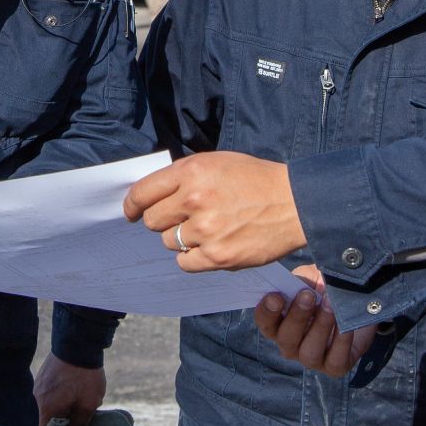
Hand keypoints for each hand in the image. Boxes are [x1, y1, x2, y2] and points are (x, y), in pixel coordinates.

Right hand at [33, 355, 104, 425]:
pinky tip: (75, 385)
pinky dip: (61, 393)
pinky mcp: (44, 373)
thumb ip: (79, 424)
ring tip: (81, 396)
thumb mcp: (88, 403)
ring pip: (51, 403)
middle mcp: (39, 396)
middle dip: (64, 419)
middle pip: (49, 417)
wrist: (78, 341)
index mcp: (47, 407)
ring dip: (64, 405)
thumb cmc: (85, 375)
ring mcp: (40, 383)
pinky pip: (50, 390)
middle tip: (82, 414)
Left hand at [121, 151, 306, 271]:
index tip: (130, 212)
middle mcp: (195, 199)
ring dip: (182, 239)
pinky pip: (185, 263)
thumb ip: (184, 176)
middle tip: (183, 219)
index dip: (131, 206)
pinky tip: (211, 247)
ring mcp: (206, 230)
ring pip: (169, 242)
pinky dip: (193, 258)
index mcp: (191, 172)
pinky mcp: (218, 256)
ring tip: (208, 230)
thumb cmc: (255, 180)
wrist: (295, 202)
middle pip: (152, 221)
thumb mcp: (217, 162)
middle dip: (163, 221)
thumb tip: (152, 195)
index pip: (142, 193)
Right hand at [252, 265, 377, 376]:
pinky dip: (341, 341)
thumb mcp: (311, 278)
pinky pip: (335, 360)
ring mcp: (312, 358)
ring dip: (319, 328)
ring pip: (309, 353)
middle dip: (296, 317)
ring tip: (330, 307)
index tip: (275, 296)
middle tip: (307, 296)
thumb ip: (300, 280)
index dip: (266, 311)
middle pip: (285, 339)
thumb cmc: (326, 289)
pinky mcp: (335, 367)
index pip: (264, 322)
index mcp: (279, 323)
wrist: (358, 303)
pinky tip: (346, 325)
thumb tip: (294, 281)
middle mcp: (291, 344)